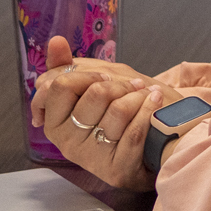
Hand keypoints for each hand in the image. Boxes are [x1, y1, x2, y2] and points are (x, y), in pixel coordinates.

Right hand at [30, 36, 164, 190]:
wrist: (149, 146)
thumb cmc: (117, 115)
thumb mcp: (90, 87)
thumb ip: (67, 67)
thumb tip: (55, 40)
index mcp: (55, 123)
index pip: (60, 86)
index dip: (87, 75)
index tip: (103, 77)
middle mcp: (68, 143)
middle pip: (95, 93)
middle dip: (120, 84)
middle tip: (131, 86)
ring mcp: (92, 159)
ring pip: (118, 110)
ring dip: (139, 95)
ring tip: (146, 94)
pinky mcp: (117, 170)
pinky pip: (135, 130)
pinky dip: (150, 109)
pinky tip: (155, 101)